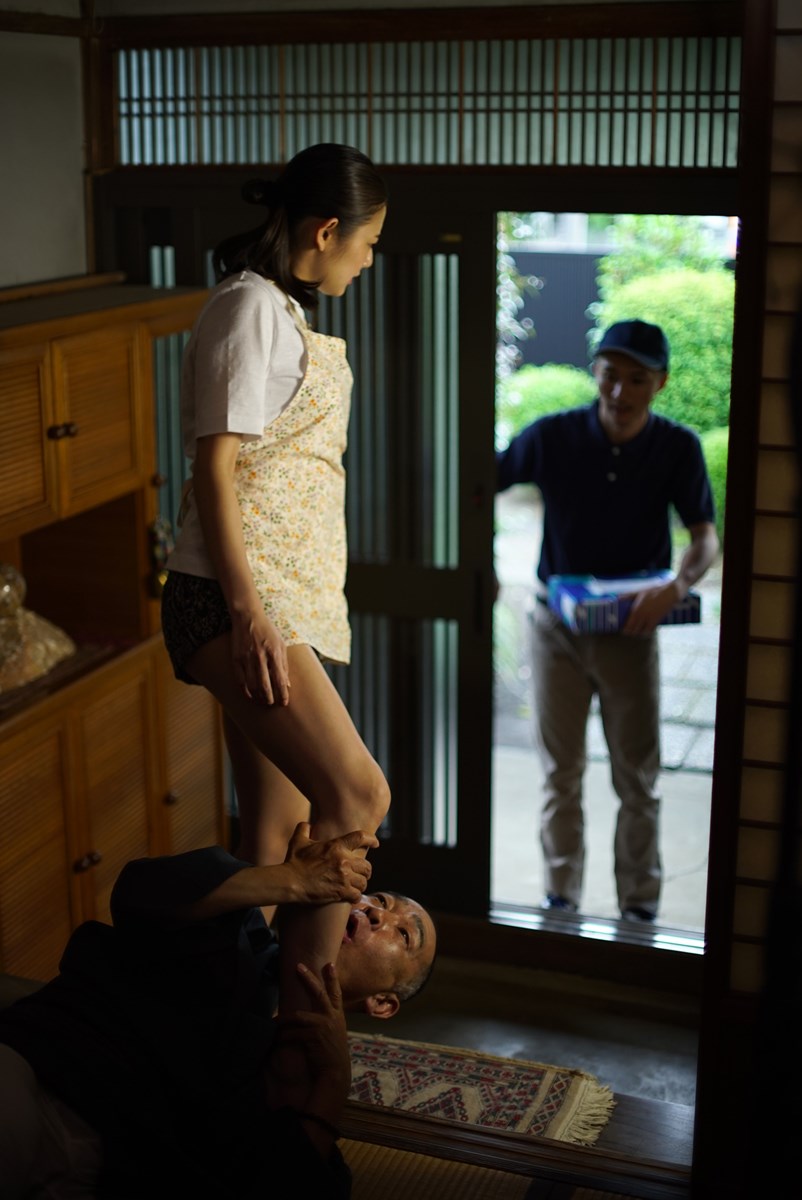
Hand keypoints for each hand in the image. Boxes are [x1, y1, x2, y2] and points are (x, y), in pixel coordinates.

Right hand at [230, 608, 289, 704]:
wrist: (248, 618)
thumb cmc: (268, 631)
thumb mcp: (281, 645)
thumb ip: (284, 665)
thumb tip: (287, 684)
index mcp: (274, 653)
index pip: (280, 680)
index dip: (282, 694)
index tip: (284, 703)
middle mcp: (260, 657)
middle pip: (265, 685)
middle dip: (270, 699)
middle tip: (272, 704)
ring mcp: (247, 658)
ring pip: (252, 685)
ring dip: (258, 696)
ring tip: (262, 701)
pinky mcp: (236, 659)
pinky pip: (240, 680)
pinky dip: (245, 690)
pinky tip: (250, 695)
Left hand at [267, 961, 350, 1120]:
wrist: (335, 1073)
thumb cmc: (333, 1054)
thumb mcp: (335, 1033)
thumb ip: (328, 1022)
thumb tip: (313, 1015)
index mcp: (337, 1015)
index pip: (336, 993)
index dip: (332, 978)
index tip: (329, 964)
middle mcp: (332, 1017)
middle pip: (319, 993)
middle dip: (308, 978)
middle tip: (298, 966)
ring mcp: (323, 1026)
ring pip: (298, 1015)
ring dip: (283, 1018)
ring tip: (273, 1020)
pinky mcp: (313, 1037)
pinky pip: (292, 1034)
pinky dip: (282, 1036)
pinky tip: (275, 1039)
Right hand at [283, 822, 377, 904]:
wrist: (291, 881)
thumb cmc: (294, 861)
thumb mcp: (298, 841)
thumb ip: (304, 829)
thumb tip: (306, 824)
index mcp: (337, 846)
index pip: (361, 837)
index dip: (371, 839)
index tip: (376, 843)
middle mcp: (344, 861)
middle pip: (367, 865)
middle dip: (365, 870)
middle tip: (361, 873)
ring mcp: (344, 877)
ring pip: (364, 882)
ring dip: (360, 884)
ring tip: (355, 886)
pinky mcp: (341, 892)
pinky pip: (357, 895)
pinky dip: (355, 896)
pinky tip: (350, 897)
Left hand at [623, 581, 679, 634]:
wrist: (671, 592)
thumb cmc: (654, 590)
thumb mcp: (639, 592)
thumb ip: (628, 596)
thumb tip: (617, 597)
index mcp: (636, 609)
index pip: (628, 624)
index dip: (625, 630)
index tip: (623, 631)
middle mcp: (642, 615)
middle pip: (634, 630)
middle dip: (631, 632)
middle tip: (629, 632)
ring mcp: (650, 618)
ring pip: (642, 632)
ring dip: (639, 633)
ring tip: (637, 632)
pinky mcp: (658, 620)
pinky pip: (651, 630)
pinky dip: (648, 632)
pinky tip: (646, 631)